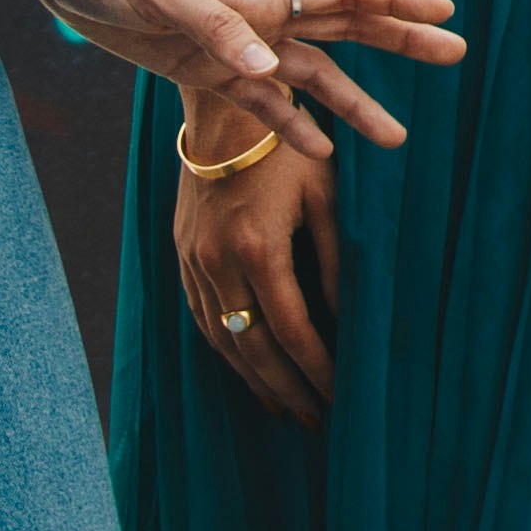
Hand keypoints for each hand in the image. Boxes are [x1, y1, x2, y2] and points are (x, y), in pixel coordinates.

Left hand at [19, 0, 457, 153]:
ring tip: (397, 137)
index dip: (397, 1)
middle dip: (403, 41)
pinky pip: (262, 107)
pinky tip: (320, 151)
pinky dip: (293, 128)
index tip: (445, 12)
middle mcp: (261, 19)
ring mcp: (237, 48)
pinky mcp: (205, 73)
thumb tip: (270, 71)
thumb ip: (219, 32)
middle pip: (349, 30)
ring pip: (315, 76)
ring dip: (356, 104)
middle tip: (456, 54)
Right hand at [175, 131, 339, 425]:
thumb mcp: (327, 197)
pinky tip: (247, 370)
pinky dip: (225, 350)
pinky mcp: (182, 255)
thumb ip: (338, 260)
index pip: (291, 329)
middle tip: (317, 418)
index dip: (317, 368)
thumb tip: (349, 317)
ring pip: (221, 340)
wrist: (224, 113)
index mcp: (258, 247)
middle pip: (252, 347)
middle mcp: (217, 262)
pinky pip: (201, 318)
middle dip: (287, 388)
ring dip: (254, 379)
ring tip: (286, 407)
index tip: (340, 394)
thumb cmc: (289, 149)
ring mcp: (193, 261)